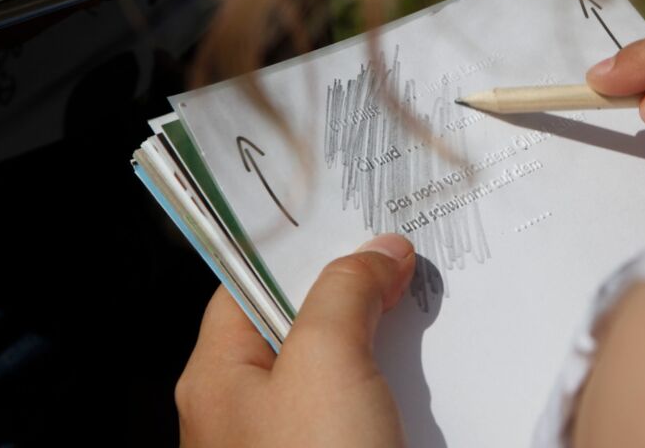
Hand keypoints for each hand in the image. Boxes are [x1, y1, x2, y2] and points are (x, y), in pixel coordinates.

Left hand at [175, 234, 415, 447]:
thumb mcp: (325, 359)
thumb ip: (345, 291)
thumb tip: (379, 253)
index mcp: (217, 377)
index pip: (247, 284)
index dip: (294, 248)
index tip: (342, 218)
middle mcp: (246, 408)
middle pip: (300, 323)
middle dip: (351, 288)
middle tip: (396, 255)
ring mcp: (290, 438)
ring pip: (338, 366)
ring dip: (381, 336)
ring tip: (420, 302)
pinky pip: (363, 405)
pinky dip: (396, 382)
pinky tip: (427, 363)